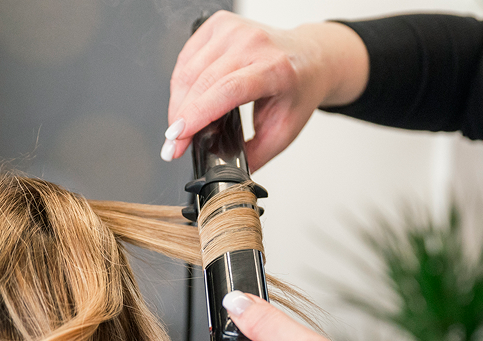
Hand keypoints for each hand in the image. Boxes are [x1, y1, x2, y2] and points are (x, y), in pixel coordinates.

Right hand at [163, 11, 368, 171]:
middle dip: (180, 119)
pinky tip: (186, 101)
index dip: (196, 115)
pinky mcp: (219, 24)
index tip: (177, 138)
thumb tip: (228, 175)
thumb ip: (255, 154)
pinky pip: (187, 58)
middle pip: (202, 82)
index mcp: (275, 69)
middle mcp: (253, 43)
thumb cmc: (298, 90)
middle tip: (172, 147)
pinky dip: (180, 84)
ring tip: (180, 129)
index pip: (227, 91)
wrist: (309, 57)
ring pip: (188, 70)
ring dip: (177, 104)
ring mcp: (234, 29)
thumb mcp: (284, 131)